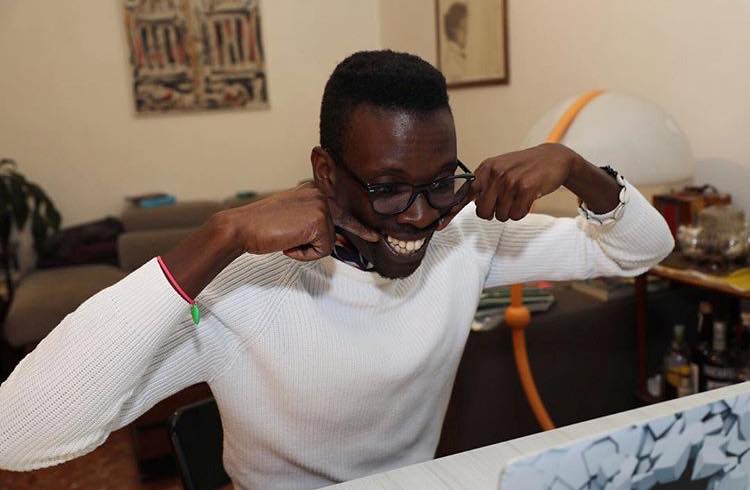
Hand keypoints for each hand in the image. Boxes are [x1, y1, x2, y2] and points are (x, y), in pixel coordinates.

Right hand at [229, 182, 378, 260]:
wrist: (242, 227)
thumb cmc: (262, 227)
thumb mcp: (291, 219)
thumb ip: (312, 223)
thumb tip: (338, 240)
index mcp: (312, 192)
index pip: (340, 210)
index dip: (358, 226)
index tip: (374, 235)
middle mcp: (319, 195)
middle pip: (338, 229)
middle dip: (334, 240)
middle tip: (352, 241)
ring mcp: (321, 206)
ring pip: (329, 243)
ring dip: (308, 250)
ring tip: (286, 241)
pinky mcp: (319, 221)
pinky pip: (322, 250)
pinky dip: (305, 254)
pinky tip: (288, 245)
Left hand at [472, 143, 579, 220]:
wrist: (554, 158)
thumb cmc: (525, 166)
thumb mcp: (500, 168)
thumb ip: (483, 183)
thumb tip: (467, 202)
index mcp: (487, 167)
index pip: (468, 194)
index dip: (465, 207)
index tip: (454, 219)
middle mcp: (497, 173)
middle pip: (483, 211)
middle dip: (493, 213)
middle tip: (505, 204)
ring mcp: (511, 180)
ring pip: (501, 215)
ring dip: (510, 212)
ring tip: (518, 198)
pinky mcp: (526, 188)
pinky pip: (516, 215)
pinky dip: (522, 212)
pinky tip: (526, 201)